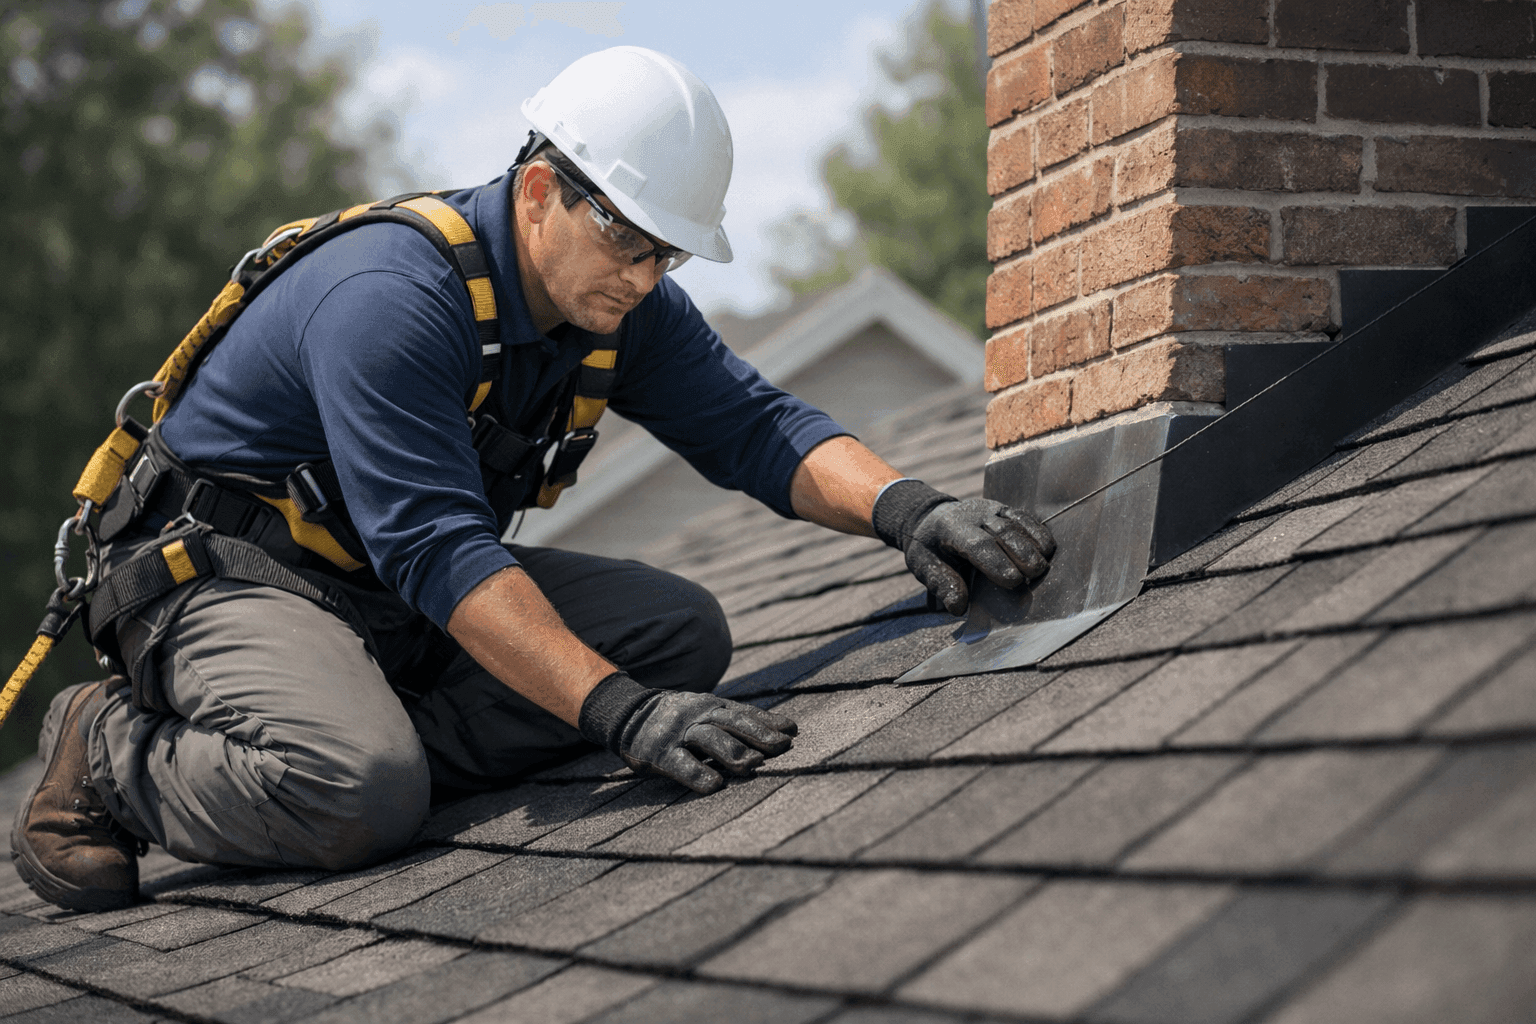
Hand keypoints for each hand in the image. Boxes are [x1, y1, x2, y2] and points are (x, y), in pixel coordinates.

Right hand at [578, 673, 796, 792]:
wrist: (628, 713)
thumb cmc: (679, 719)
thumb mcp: (706, 711)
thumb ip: (738, 720)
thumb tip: (787, 730)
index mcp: (711, 706)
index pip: (743, 712)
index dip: (767, 721)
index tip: (792, 731)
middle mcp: (697, 715)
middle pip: (731, 723)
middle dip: (757, 734)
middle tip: (782, 747)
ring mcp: (678, 732)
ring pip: (708, 739)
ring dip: (732, 752)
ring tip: (754, 765)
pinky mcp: (659, 753)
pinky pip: (680, 763)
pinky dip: (697, 774)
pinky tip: (714, 786)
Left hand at [873, 480, 1054, 615]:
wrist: (929, 518)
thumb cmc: (929, 547)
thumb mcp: (924, 566)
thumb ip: (942, 584)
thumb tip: (959, 608)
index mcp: (950, 528)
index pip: (978, 544)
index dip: (997, 563)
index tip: (1014, 582)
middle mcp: (973, 514)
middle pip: (1002, 532)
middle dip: (1022, 553)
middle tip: (1036, 575)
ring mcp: (989, 508)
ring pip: (1015, 523)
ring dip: (1033, 543)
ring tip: (1044, 566)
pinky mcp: (1002, 509)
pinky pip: (1023, 517)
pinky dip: (1037, 531)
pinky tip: (1048, 547)